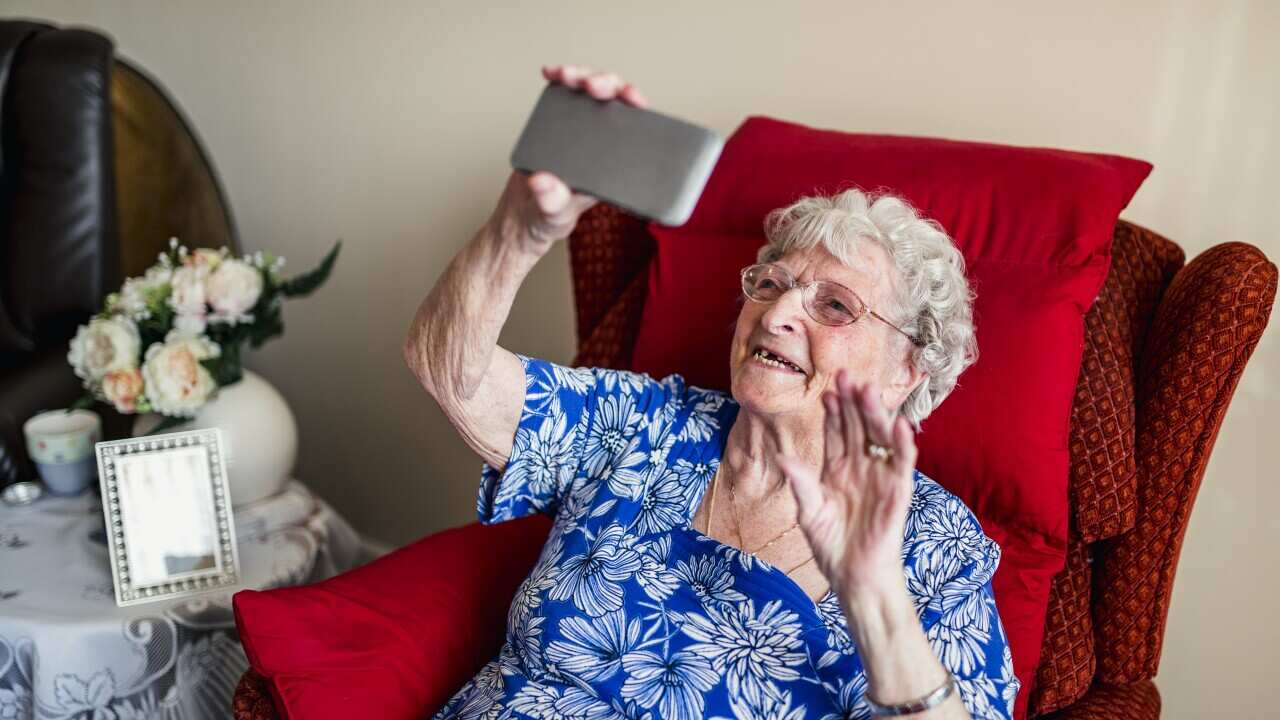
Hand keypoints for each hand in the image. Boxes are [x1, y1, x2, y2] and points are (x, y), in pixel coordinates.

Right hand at [487, 64, 649, 253]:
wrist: (523, 217)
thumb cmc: (550, 218)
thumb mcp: (554, 215)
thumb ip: (552, 201)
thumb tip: (543, 181)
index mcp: (614, 162)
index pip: (636, 125)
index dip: (636, 105)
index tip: (630, 96)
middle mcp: (602, 142)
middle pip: (614, 100)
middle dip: (605, 83)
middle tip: (589, 85)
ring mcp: (580, 131)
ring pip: (590, 92)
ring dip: (581, 76)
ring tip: (565, 74)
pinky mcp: (559, 125)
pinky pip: (565, 97)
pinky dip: (560, 81)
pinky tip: (551, 74)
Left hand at [775, 369, 917, 599]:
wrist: (854, 575)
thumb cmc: (831, 545)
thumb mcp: (809, 512)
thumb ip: (800, 484)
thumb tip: (781, 457)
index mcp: (837, 469)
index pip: (836, 433)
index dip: (832, 413)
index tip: (826, 392)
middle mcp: (860, 467)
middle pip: (857, 427)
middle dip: (852, 402)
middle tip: (845, 376)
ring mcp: (880, 477)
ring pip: (879, 437)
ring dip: (875, 414)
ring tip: (867, 390)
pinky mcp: (897, 491)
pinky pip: (902, 463)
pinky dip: (902, 443)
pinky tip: (898, 424)